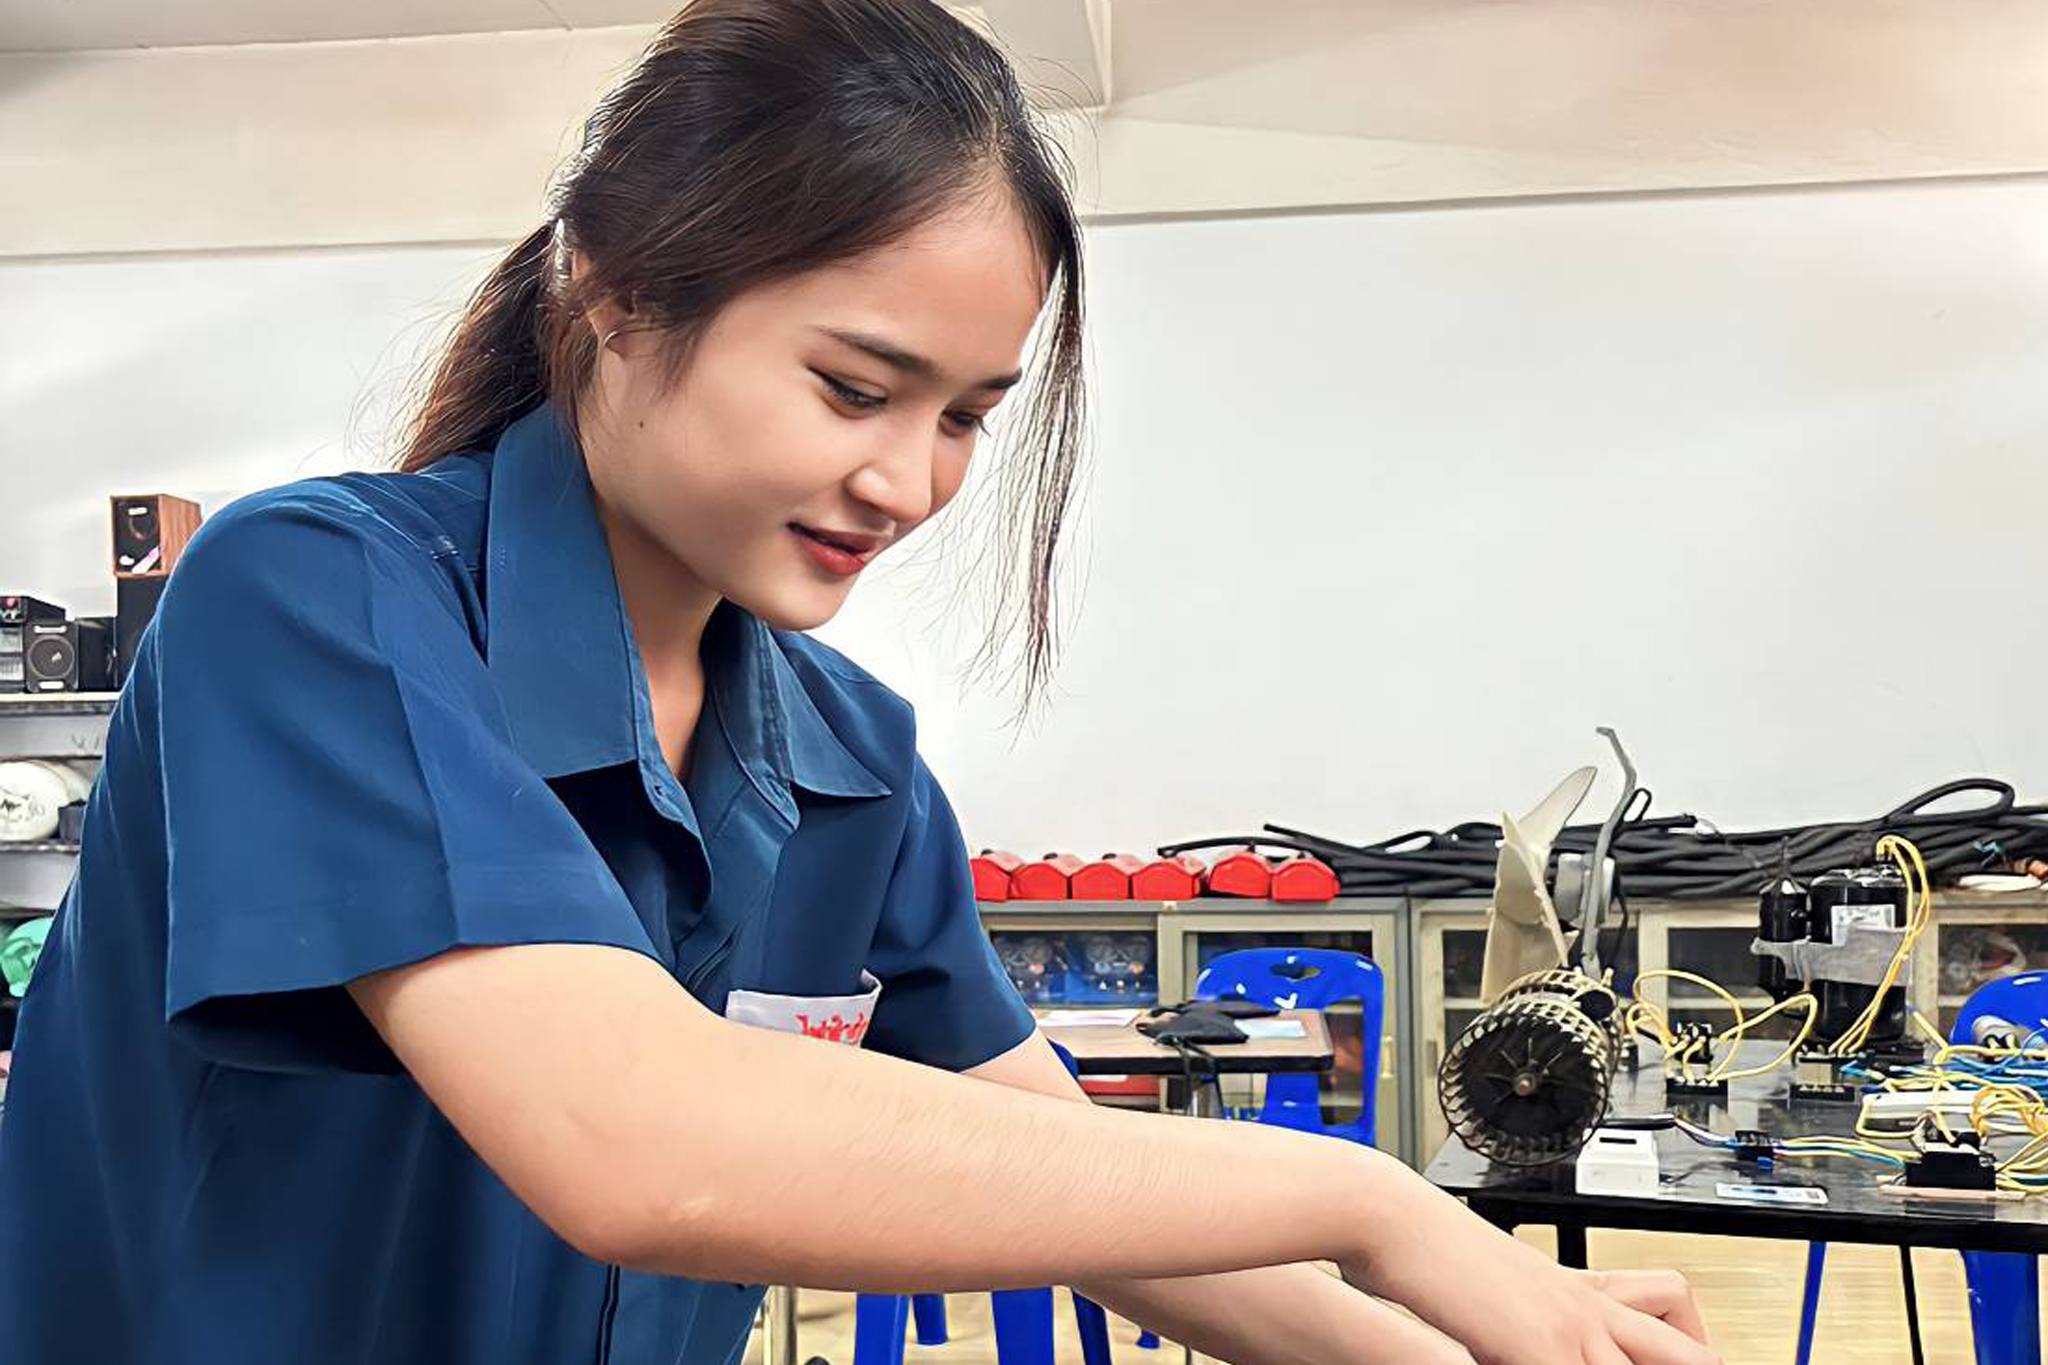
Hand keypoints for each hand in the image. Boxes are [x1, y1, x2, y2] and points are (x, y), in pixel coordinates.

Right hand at [1342, 1197, 1717, 1364]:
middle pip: (1692, 1354)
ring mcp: (1569, 1330)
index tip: (1681, 1359)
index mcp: (1581, 1290)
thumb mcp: (1495, 1290)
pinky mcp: (1538, 1350)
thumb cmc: (1430, 1251)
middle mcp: (1586, 1308)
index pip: (1674, 1307)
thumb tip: (1521, 1346)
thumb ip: (1525, 1325)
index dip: (1693, 1345)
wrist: (1392, 1218)